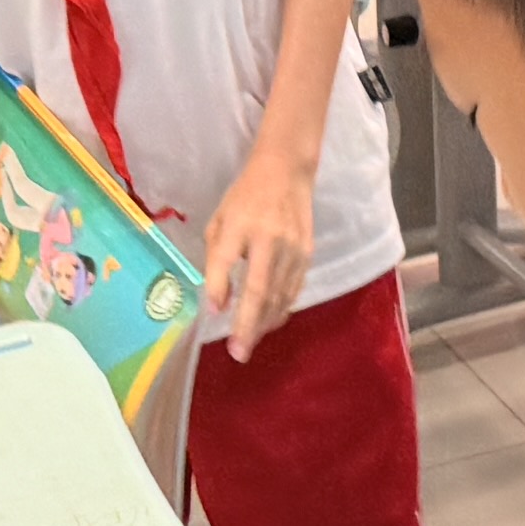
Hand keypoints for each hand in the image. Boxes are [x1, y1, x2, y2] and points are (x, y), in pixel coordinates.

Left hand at [196, 150, 320, 355]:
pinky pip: (294, 289)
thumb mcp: (220, 223)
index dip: (226, 299)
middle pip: (261, 292)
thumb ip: (216, 262)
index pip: (233, 269)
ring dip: (265, 322)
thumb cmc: (245, 198)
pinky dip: (281, 308)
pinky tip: (269, 319)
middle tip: (239, 353)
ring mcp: (294, 248)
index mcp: (244, 227)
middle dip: (250, 326)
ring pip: (280, 295)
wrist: (286, 172)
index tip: (221, 327)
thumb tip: (217, 305)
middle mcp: (272, 240)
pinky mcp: (308, 253)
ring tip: (250, 341)